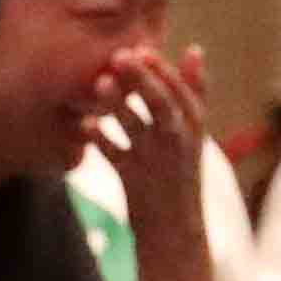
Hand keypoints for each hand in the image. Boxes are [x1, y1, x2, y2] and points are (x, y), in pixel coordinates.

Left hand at [97, 41, 221, 261]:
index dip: (164, 71)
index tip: (143, 50)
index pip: (185, 93)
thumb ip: (195, 93)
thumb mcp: (195, 133)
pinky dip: (101, 140)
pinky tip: (85, 124)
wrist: (175, 231)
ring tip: (99, 83)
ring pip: (137, 127)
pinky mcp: (134, 182)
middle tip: (120, 56)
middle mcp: (178, 143)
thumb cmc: (181, 173)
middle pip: (162, 105)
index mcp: (194, 129)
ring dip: (118, 104)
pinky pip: (115, 157)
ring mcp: (156, 163)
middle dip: (143, 79)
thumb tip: (196, 49)